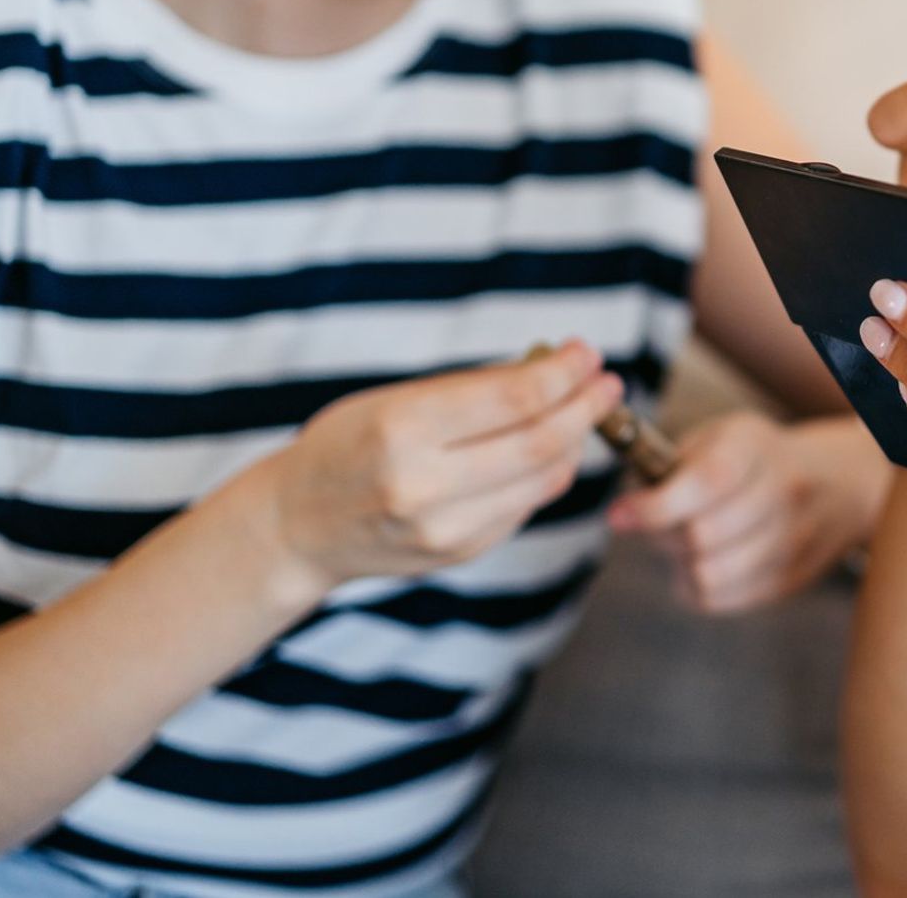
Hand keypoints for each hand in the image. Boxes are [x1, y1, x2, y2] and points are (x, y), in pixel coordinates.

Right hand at [248, 341, 623, 600]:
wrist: (298, 527)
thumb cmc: (348, 445)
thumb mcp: (395, 400)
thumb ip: (472, 389)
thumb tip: (552, 367)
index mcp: (402, 431)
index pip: (513, 399)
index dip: (563, 373)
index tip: (587, 352)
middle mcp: (424, 486)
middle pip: (539, 442)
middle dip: (586, 407)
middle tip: (609, 382)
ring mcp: (445, 529)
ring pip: (542, 478)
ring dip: (576, 440)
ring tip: (590, 409)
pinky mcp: (461, 553)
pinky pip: (525, 506)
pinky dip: (548, 473)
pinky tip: (553, 449)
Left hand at [607, 412, 891, 612]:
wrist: (840, 482)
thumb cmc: (756, 458)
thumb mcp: (719, 437)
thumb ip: (671, 465)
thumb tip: (625, 510)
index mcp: (755, 447)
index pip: (704, 483)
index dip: (654, 506)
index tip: (619, 515)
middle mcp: (782, 492)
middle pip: (701, 536)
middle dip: (662, 536)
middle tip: (655, 524)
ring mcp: (792, 540)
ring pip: (709, 576)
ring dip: (681, 565)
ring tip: (683, 545)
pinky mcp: (790, 580)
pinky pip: (721, 599)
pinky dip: (698, 586)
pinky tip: (703, 563)